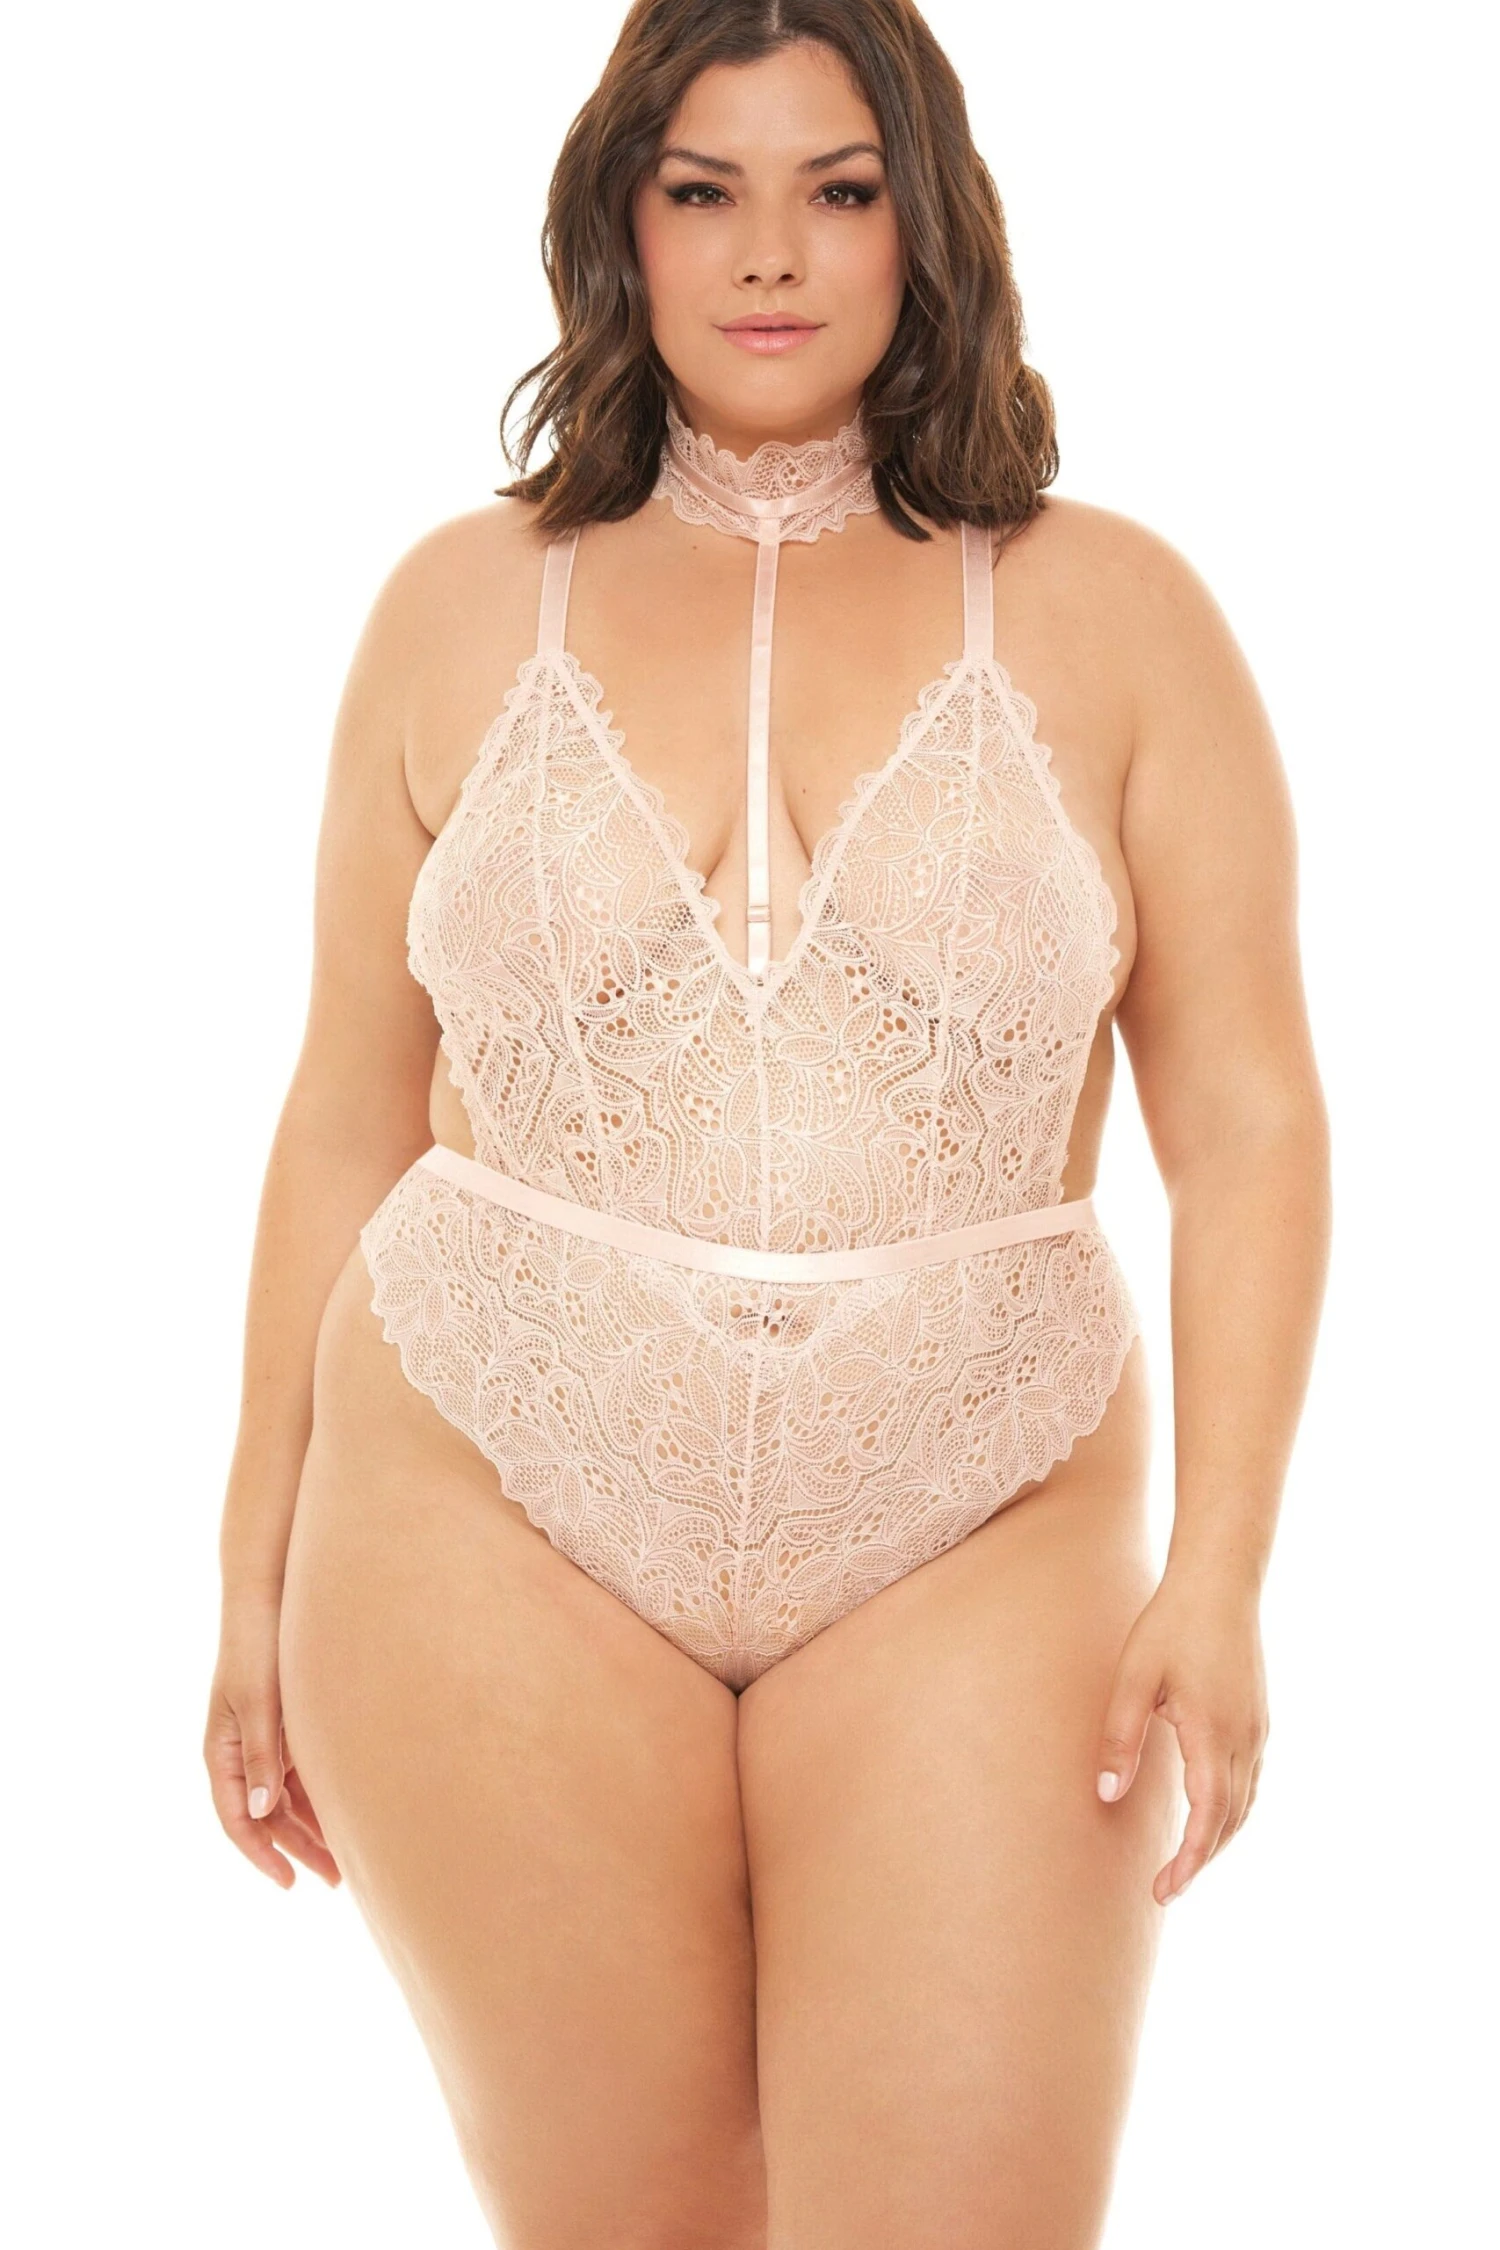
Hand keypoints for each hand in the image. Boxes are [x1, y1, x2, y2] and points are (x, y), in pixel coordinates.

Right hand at [204, 1586, 340, 1890]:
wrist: (270, 1596)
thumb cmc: (257, 1644)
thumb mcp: (258, 1701)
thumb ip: (261, 1754)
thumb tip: (261, 1812)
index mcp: (222, 1750)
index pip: (236, 1818)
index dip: (261, 1854)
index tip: (289, 1882)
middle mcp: (241, 1752)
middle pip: (266, 1817)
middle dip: (297, 1851)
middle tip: (334, 1881)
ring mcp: (265, 1740)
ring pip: (287, 1800)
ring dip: (312, 1829)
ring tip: (348, 1860)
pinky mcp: (287, 1726)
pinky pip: (301, 1774)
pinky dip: (320, 1798)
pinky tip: (349, 1815)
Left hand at [1094, 1568, 1268, 1904]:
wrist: (1220, 1581)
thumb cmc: (1170, 1625)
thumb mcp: (1134, 1679)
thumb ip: (1121, 1738)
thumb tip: (1107, 1795)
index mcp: (1214, 1733)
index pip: (1208, 1818)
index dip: (1189, 1862)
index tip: (1165, 1892)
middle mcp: (1246, 1739)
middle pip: (1231, 1821)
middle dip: (1201, 1860)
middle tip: (1166, 1888)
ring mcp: (1259, 1730)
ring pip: (1246, 1804)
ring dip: (1218, 1838)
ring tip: (1184, 1860)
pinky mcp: (1259, 1719)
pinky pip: (1251, 1780)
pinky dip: (1231, 1809)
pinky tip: (1208, 1812)